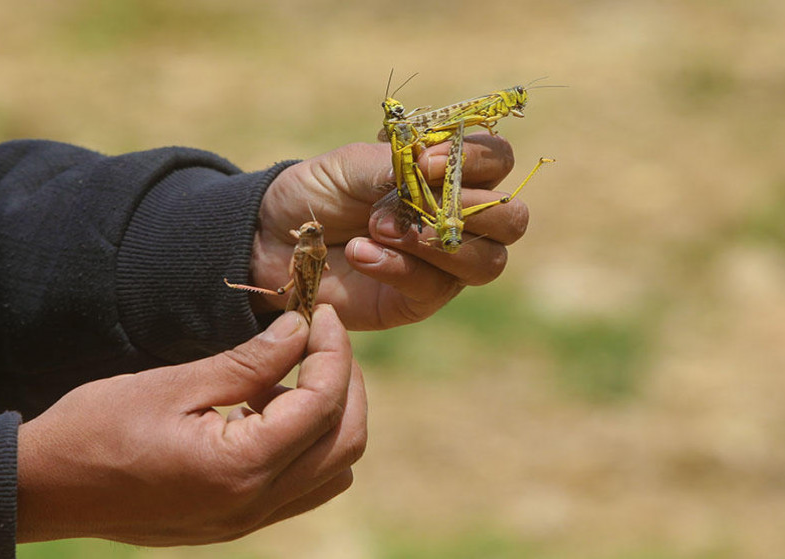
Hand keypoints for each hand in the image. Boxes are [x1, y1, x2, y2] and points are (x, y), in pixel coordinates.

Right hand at [16, 306, 365, 545]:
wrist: (44, 489)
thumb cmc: (95, 429)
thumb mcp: (173, 384)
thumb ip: (248, 361)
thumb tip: (301, 329)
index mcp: (241, 468)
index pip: (324, 404)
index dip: (334, 350)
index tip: (321, 312)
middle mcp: (255, 504)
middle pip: (346, 442)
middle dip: (346, 382)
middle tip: (319, 337)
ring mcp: (247, 520)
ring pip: (332, 469)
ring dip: (329, 416)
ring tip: (289, 374)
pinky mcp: (235, 521)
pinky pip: (300, 485)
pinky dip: (304, 443)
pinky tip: (265, 408)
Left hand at [252, 134, 528, 329]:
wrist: (271, 236)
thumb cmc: (319, 190)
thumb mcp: (353, 164)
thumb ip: (399, 165)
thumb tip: (436, 172)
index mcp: (450, 174)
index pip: (498, 160)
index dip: (477, 159)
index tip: (425, 162)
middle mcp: (459, 219)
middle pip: (513, 219)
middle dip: (472, 210)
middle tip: (412, 201)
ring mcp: (444, 264)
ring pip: (488, 262)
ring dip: (438, 243)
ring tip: (380, 229)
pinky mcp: (419, 299)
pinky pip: (434, 287)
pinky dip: (398, 266)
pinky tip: (361, 253)